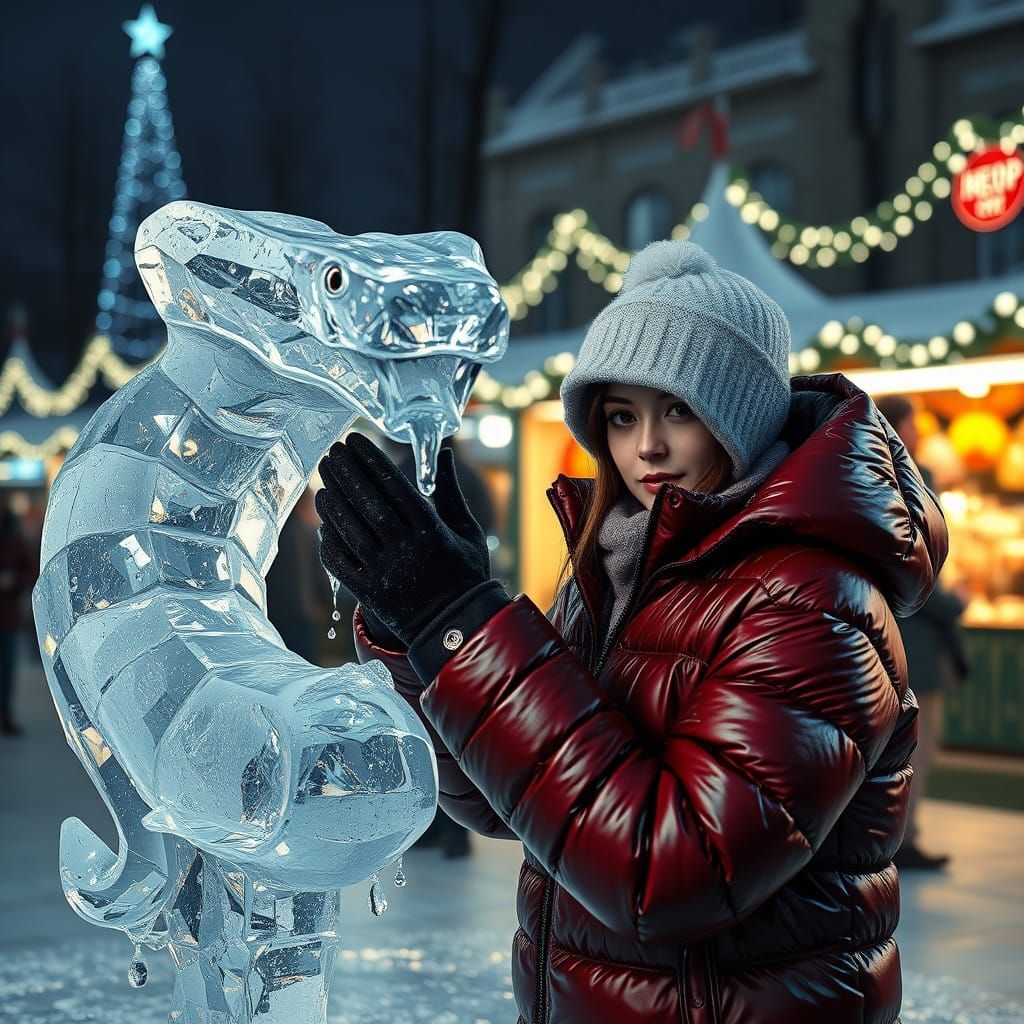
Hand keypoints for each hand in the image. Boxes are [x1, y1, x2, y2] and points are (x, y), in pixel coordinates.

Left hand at [316, 434, 489, 646]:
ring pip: (350, 531)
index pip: (394, 486)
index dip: (370, 460)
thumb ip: (450, 491)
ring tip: (323, 482)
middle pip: (368, 503)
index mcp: (431, 530)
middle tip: (331, 453)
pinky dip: (329, 542)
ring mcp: (385, 571)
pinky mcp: (370, 593)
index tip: (353, 441)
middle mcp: (406, 548)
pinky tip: (324, 524)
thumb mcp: (466, 530)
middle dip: (346, 474)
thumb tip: (443, 452)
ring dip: (333, 504)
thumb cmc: (464, 573)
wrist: (457, 627)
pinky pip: (340, 563)